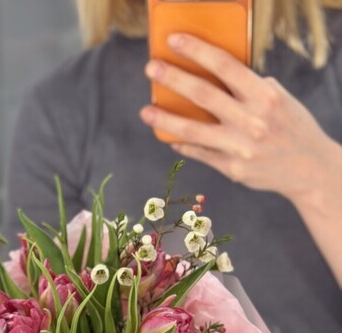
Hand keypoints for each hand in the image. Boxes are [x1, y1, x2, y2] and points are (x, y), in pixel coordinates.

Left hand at [139, 33, 338, 207]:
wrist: (308, 169)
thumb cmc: (290, 126)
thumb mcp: (279, 98)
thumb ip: (249, 88)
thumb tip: (212, 77)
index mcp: (264, 96)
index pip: (224, 65)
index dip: (196, 50)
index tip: (174, 41)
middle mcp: (251, 121)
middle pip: (203, 95)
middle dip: (173, 79)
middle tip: (151, 69)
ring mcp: (240, 147)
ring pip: (193, 130)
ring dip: (166, 119)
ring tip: (146, 111)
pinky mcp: (232, 169)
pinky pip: (200, 153)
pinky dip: (183, 144)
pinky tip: (169, 137)